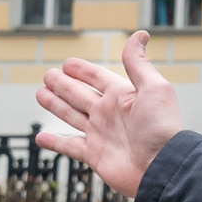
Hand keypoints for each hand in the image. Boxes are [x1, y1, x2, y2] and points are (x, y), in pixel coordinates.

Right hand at [35, 31, 184, 199]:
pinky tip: (41, 137)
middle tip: (47, 75)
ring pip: (71, 116)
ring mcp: (101, 134)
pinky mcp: (95, 155)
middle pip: (79, 94)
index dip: (82, 70)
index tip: (67, 63)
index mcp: (122, 95)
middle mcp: (109, 113)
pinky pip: (70, 147)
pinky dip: (54, 143)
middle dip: (63, 85)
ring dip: (56, 105)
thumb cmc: (161, 127)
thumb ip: (139, 63)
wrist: (162, 167)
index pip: (98, 77)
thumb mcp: (153, 88)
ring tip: (40, 94)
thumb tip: (140, 34)